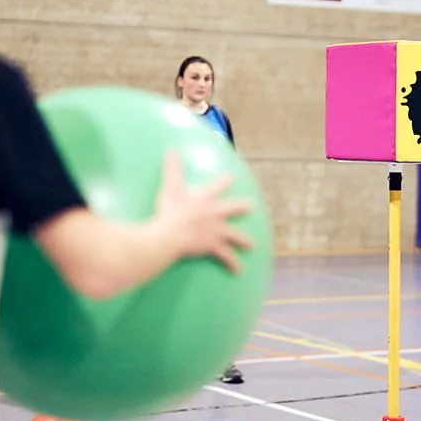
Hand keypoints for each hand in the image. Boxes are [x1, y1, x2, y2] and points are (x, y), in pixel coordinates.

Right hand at [156, 152, 253, 272]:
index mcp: (206, 199)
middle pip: (233, 209)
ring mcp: (216, 231)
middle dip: (242, 207)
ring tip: (251, 245)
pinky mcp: (213, 246)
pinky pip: (226, 257)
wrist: (171, 235)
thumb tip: (170, 150)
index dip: (225, 181)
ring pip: (234, 235)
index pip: (218, 186)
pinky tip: (238, 271)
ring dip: (243, 240)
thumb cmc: (169, 211)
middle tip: (251, 206)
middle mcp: (215, 213)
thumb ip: (172, 169)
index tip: (231, 178)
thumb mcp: (170, 187)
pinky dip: (232, 264)